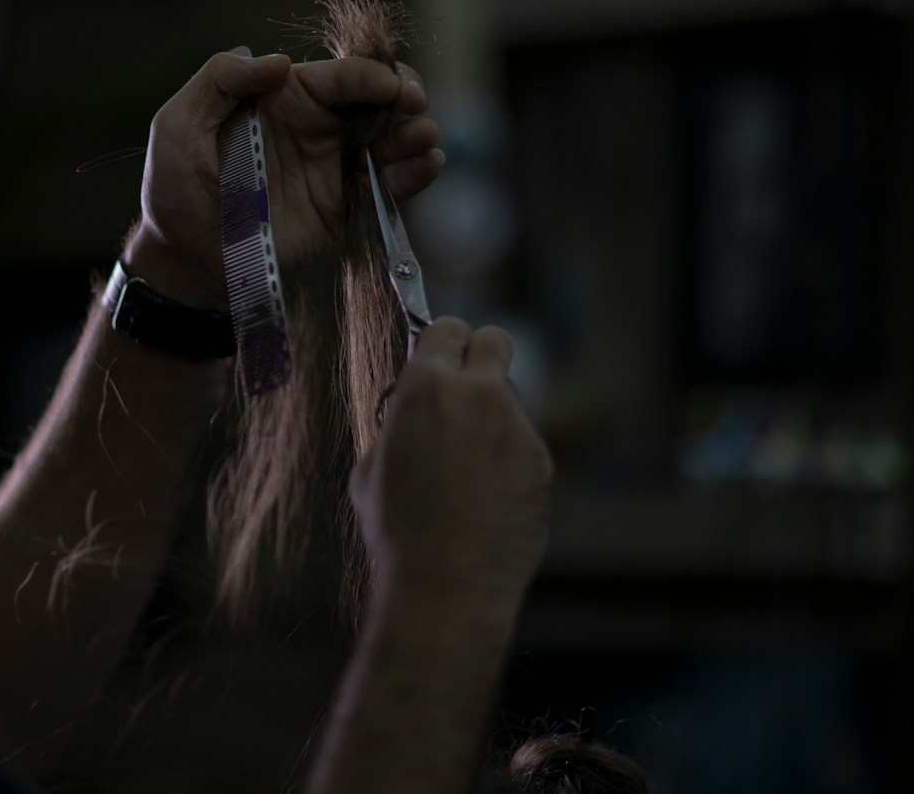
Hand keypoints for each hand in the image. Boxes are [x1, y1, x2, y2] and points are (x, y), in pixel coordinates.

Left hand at [128, 51, 442, 308]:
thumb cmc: (174, 188)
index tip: (393, 88)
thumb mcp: (176, 124)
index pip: (339, 75)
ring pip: (390, 139)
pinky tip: (427, 164)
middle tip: (416, 106)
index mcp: (282, 98)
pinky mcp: (344, 207)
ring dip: (415, 133)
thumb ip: (220, 80)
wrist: (186, 260)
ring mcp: (334, 168)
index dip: (372, 74)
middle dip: (405, 93)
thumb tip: (281, 61)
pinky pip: (387, 185)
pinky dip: (414, 174)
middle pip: (376, 98)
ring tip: (424, 140)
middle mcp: (316, 127)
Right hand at [350, 317, 552, 599]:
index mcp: (428, 386)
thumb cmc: (397, 529)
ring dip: (491, 415)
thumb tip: (412, 414)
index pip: (446, 328)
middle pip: (494, 340)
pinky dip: (506, 459)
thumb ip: (399, 423)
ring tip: (465, 467)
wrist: (447, 586)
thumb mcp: (372, 466)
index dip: (440, 345)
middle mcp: (480, 394)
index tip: (436, 361)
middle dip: (478, 356)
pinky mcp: (541, 462)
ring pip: (509, 398)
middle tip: (462, 388)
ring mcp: (518, 427)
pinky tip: (485, 498)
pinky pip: (522, 443)